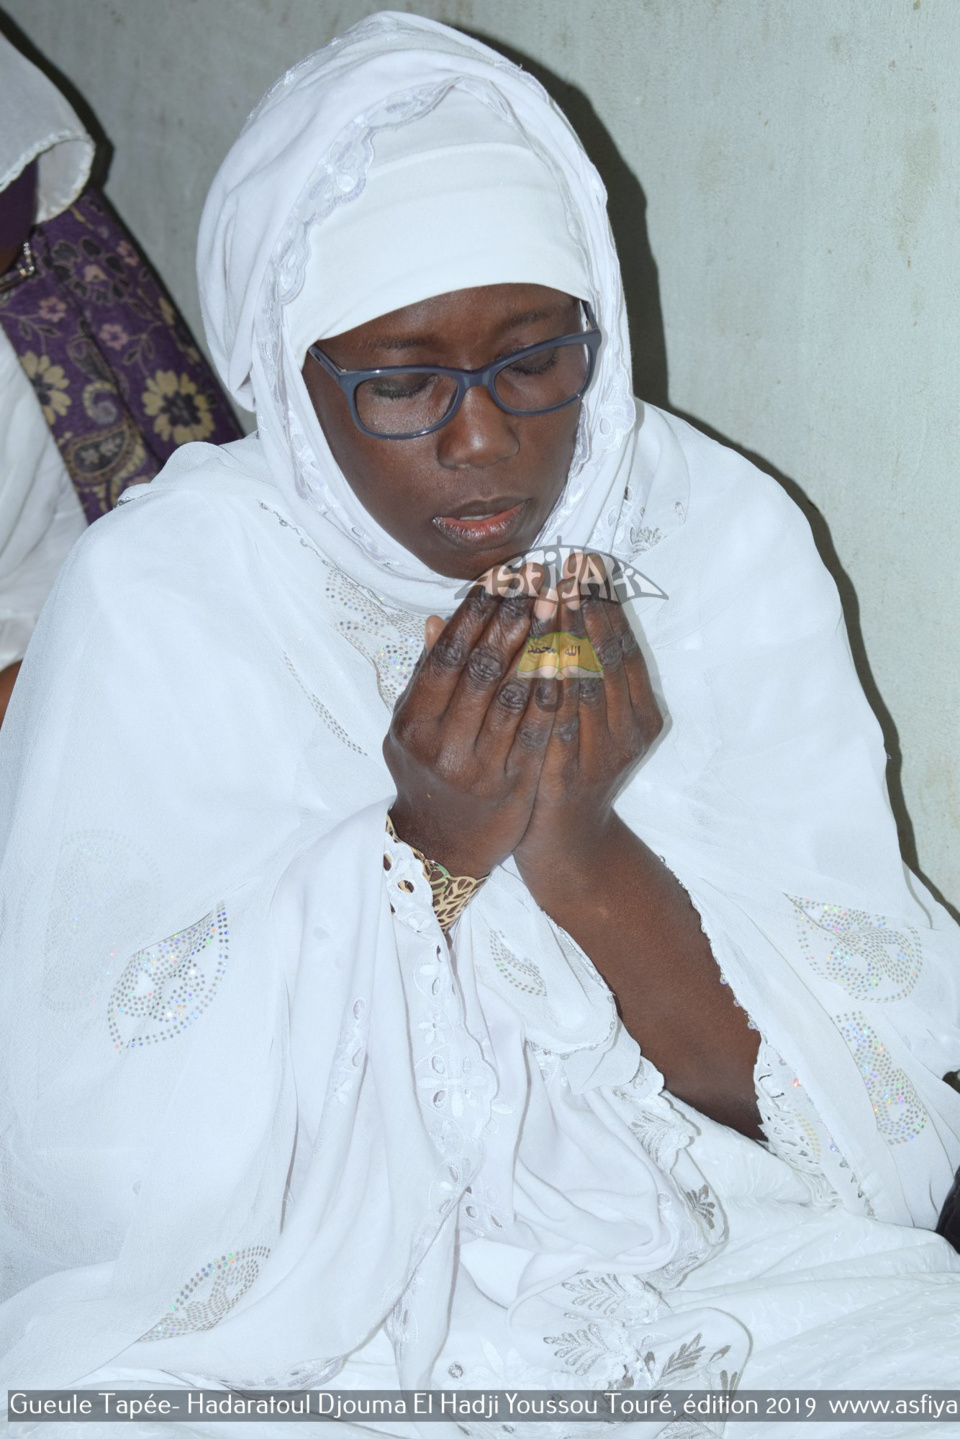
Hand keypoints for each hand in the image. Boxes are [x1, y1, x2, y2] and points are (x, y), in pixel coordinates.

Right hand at [384, 571, 557, 877]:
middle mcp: (440, 743)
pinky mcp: (511, 785)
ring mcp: (476, 766)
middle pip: (480, 668)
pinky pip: (536, 729)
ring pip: (512, 694)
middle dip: (512, 620)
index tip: (500, 580)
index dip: (474, 614)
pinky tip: (570, 661)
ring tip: (557, 610)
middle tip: (538, 584)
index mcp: (413, 722)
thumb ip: (428, 677)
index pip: (446, 655)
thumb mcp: (415, 727)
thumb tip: (438, 619)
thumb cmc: (429, 775)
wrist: (442, 847)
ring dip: (539, 646)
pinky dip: (553, 692)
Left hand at [512, 563, 662, 879]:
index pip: (623, 644)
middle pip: (609, 655)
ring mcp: (604, 752)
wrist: (568, 845)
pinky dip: (549, 689)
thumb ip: (570, 666)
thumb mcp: (576, 716)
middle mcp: (630, 728)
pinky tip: (535, 657)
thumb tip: (545, 604)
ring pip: (587, 683)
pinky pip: (560, 723)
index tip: (586, 560)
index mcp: (640, 710)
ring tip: (549, 594)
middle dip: (588, 605)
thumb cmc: (567, 770)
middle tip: (570, 564)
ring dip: (567, 635)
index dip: (605, 601)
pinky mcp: (572, 774)